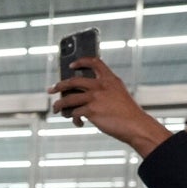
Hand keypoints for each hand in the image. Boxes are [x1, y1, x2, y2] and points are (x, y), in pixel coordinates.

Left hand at [48, 58, 170, 156]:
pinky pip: (74, 114)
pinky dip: (74, 120)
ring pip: (68, 99)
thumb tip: (82, 96)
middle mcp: (101, 86)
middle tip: (51, 89)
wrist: (135, 125)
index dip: (81, 62)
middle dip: (59, 85)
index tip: (71, 65)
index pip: (95, 62)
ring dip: (59, 105)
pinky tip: (79, 123)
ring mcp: (95, 98)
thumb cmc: (127, 113)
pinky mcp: (90, 111)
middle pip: (73, 81)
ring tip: (56, 109)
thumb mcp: (118, 94)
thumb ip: (104, 90)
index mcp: (110, 79)